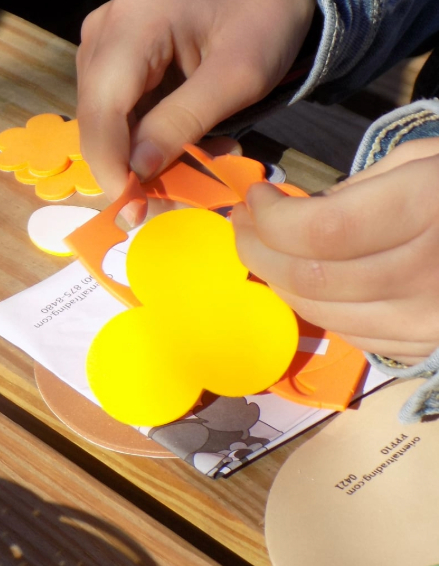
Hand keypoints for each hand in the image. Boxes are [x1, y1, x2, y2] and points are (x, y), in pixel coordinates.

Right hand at [75, 0, 314, 199]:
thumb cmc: (264, 17)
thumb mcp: (238, 74)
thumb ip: (184, 121)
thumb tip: (137, 172)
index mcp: (131, 24)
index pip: (102, 110)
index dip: (111, 167)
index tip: (134, 212)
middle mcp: (102, 31)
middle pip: (97, 117)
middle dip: (128, 167)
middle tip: (172, 203)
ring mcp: (102, 40)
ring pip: (104, 117)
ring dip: (141, 152)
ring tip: (196, 162)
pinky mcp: (112, 53)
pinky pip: (117, 106)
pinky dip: (145, 133)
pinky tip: (185, 140)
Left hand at [232, 138, 438, 364]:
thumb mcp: (427, 161)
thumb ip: (359, 189)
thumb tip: (294, 214)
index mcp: (430, 208)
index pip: (319, 231)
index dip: (269, 218)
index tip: (253, 197)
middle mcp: (430, 272)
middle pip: (310, 277)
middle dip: (257, 251)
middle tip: (241, 225)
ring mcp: (432, 319)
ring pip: (323, 312)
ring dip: (277, 282)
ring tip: (261, 250)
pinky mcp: (430, 346)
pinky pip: (351, 333)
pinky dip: (315, 307)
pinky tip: (304, 280)